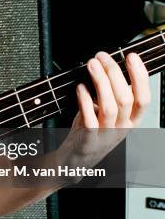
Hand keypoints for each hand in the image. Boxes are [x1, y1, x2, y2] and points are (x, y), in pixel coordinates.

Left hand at [61, 51, 150, 169]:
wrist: (74, 161)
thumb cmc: (90, 133)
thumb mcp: (106, 114)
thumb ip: (110, 95)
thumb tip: (108, 67)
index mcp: (130, 121)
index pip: (143, 98)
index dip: (140, 76)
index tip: (132, 57)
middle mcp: (122, 128)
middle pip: (125, 99)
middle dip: (114, 73)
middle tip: (102, 57)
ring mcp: (106, 135)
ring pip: (110, 107)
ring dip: (101, 83)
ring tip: (92, 65)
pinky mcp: (89, 140)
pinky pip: (89, 119)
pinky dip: (85, 101)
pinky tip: (81, 87)